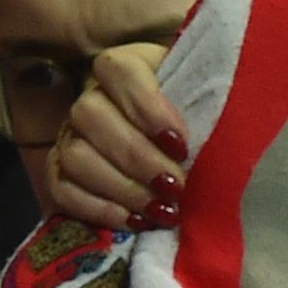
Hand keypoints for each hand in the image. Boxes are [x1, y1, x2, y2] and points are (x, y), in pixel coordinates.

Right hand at [38, 42, 194, 231]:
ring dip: (120, 187)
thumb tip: (227, 121)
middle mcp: (90, 96)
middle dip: (137, 158)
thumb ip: (211, 101)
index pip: (119, 70)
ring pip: (75, 155)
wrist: (188, 150)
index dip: (146, 107)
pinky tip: (135, 221)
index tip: (181, 144)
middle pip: (90, 115)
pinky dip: (97, 208)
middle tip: (176, 187)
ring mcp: (70, 134)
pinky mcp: (61, 171)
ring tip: (160, 210)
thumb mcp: (210, 100)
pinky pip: (62, 188)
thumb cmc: (203, 118)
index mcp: (125, 66)